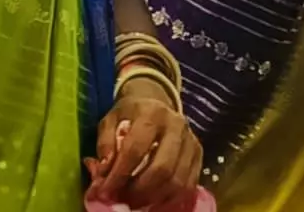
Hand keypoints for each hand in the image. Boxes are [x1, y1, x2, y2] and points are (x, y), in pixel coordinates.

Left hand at [83, 80, 203, 207]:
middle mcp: (176, 126)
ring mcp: (191, 141)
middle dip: (138, 191)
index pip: (135, 150)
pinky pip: (188, 186)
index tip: (105, 192)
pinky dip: (169, 200)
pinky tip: (152, 202)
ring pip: (177, 181)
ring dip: (153, 198)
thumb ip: (105, 144)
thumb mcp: (110, 121)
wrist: (157, 101)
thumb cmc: (130, 115)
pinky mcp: (199, 155)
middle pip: (161, 168)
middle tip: (121, 200)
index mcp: (151, 114)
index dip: (119, 175)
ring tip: (134, 202)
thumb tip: (104, 173)